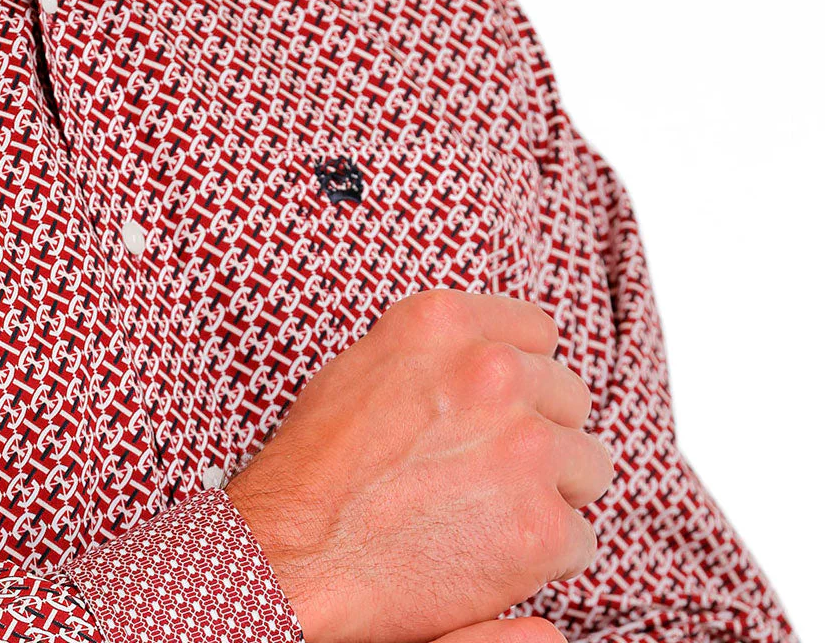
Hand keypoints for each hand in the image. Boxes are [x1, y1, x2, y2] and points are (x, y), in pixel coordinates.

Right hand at [225, 290, 611, 642]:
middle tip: (484, 469)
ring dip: (549, 490)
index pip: (537, 332)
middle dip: (538, 433)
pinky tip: (485, 554)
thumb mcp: (367, 363)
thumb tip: (502, 354)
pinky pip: (579, 537)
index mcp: (446, 321)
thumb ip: (442, 349)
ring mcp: (523, 446)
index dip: (523, 376)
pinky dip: (542, 554)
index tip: (501, 407)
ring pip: (587, 465)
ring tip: (486, 511)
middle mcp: (492, 370)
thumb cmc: (316, 465)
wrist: (289, 556)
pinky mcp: (540, 525)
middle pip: (569, 397)